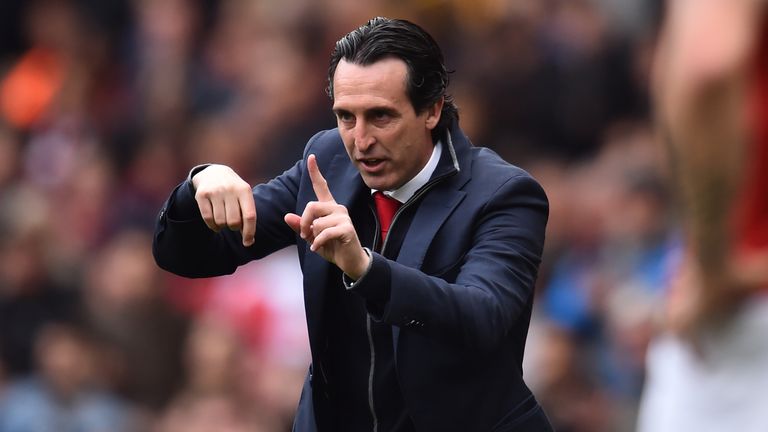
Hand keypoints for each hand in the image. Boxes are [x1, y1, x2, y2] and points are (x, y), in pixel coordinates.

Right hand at [192, 164, 255, 246]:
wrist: (214, 173)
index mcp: (244, 190)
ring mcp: (214, 191)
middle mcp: (229, 189)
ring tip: (224, 219)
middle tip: (233, 223)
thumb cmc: (234, 191)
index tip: (248, 242)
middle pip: (233, 222)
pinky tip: (216, 223)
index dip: (249, 232)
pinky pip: (208, 219)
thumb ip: (247, 215)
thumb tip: (249, 240)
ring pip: (220, 222)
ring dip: (223, 226)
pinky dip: (213, 226)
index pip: (249, 216)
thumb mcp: (244, 197)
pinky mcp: (201, 195)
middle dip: (234, 227)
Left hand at [284, 154, 369, 278]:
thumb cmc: (332, 246)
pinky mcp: (347, 228)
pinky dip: (317, 243)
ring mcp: (343, 217)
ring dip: (312, 236)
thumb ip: (301, 226)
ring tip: (317, 243)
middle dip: (304, 222)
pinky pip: (324, 233)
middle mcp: (337, 208)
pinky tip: (317, 248)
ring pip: (317, 222)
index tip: (311, 157)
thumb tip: (287, 216)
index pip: (322, 186)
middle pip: (311, 206)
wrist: (350, 261)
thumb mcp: (312, 236)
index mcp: (329, 207)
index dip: (315, 172)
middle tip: (305, 235)